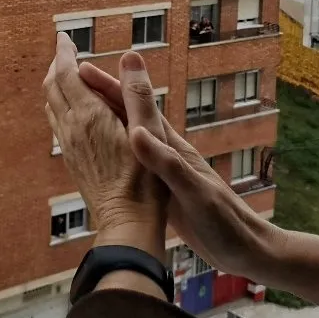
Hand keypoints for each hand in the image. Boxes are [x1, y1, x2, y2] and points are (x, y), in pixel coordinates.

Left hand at [43, 34, 167, 259]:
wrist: (126, 222)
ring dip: (56, 84)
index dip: (64, 52)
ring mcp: (68, 145)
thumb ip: (136, 92)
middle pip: (53, 87)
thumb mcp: (148, 132)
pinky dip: (60, 104)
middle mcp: (71, 128)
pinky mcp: (71, 159)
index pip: (66, 74)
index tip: (63, 36)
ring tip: (67, 74)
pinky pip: (57, 123)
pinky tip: (70, 110)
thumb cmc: (144, 180)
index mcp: (88, 116)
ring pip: (52, 105)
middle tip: (65, 49)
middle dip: (57, 65)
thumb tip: (130, 55)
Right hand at [80, 60, 276, 278]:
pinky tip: (100, 149)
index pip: (135, 108)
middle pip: (126, 114)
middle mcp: (164, 151)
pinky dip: (108, 147)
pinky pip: (126, 158)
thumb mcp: (195, 191)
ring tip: (80, 106)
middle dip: (100, 94)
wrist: (244, 248)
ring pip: (123, 134)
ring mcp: (161, 168)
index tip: (83, 69)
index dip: (110, 87)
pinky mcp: (159, 187)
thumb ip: (167, 162)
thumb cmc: (224, 221)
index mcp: (170, 147)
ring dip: (101, 117)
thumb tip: (137, 132)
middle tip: (73, 77)